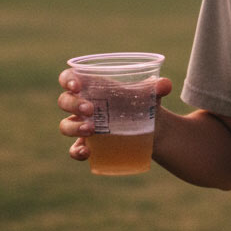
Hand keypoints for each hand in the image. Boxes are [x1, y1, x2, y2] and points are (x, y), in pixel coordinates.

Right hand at [57, 68, 172, 161]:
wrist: (153, 127)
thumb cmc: (143, 102)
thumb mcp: (151, 93)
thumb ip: (157, 87)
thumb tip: (165, 85)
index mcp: (92, 86)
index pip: (69, 78)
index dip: (67, 80)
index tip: (77, 85)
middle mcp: (83, 105)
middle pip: (65, 101)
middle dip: (73, 104)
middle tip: (91, 109)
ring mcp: (83, 125)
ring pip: (65, 126)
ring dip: (74, 127)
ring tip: (92, 130)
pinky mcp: (89, 144)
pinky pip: (74, 149)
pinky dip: (77, 151)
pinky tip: (87, 152)